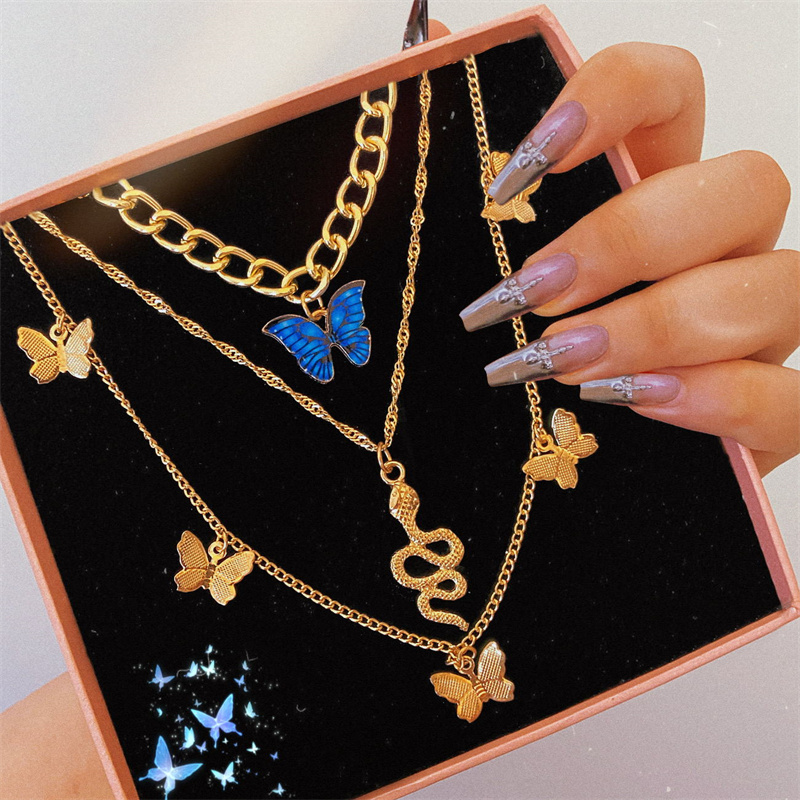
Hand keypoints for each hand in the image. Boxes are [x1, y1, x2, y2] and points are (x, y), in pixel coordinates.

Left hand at [459, 42, 798, 475]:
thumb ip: (484, 183)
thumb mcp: (498, 271)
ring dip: (657, 324)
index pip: (673, 93)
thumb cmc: (538, 352)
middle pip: (745, 187)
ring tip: (562, 361)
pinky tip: (633, 402)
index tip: (520, 170)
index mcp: (659, 192)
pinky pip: (789, 399)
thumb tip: (443, 49)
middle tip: (531, 291)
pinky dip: (713, 400)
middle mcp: (725, 248)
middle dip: (630, 240)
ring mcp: (759, 329)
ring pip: (775, 287)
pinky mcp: (769, 414)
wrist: (576, 462)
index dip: (614, 99)